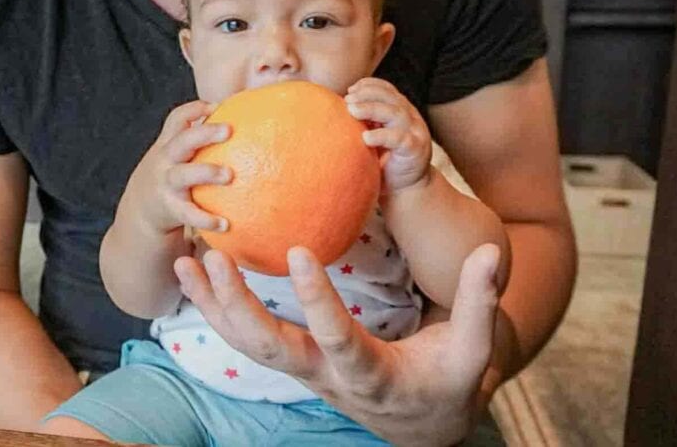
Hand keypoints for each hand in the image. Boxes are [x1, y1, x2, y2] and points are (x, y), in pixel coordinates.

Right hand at [117, 100, 231, 235]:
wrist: (139, 212)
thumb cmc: (170, 178)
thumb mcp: (176, 157)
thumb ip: (198, 144)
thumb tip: (243, 127)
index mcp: (168, 145)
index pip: (177, 120)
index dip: (194, 110)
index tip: (216, 106)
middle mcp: (165, 161)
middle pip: (182, 142)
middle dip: (204, 133)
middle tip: (228, 130)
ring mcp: (166, 184)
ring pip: (184, 175)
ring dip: (206, 173)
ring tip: (229, 175)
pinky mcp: (170, 208)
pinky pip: (188, 213)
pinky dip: (206, 219)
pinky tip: (225, 224)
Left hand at [174, 244, 500, 445]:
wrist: (422, 423)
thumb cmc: (448, 380)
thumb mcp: (472, 350)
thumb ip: (480, 303)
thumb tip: (490, 252)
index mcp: (369, 374)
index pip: (338, 338)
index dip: (317, 300)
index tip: (299, 252)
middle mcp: (325, 376)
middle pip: (269, 347)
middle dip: (238, 305)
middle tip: (214, 257)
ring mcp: (303, 371)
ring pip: (246, 344)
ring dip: (212, 304)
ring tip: (186, 259)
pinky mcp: (293, 361)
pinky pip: (245, 336)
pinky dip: (217, 306)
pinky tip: (196, 271)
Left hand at [345, 78, 431, 191]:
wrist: (406, 188)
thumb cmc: (383, 160)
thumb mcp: (373, 136)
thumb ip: (363, 122)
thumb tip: (332, 110)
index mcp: (400, 110)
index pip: (386, 89)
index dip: (369, 86)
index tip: (350, 89)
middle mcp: (410, 117)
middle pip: (390, 97)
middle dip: (367, 95)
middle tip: (348, 100)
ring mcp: (415, 132)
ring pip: (395, 114)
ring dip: (372, 109)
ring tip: (353, 111)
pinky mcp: (415, 149)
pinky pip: (399, 139)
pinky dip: (382, 136)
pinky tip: (366, 138)